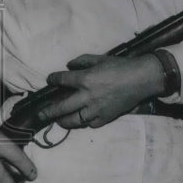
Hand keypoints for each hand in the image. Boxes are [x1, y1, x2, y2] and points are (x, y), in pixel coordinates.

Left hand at [38, 53, 165, 129]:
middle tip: (40, 115)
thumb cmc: (122, 66)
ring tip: (58, 121)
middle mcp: (87, 96)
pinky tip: (82, 120)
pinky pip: (90, 124)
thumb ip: (82, 61)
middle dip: (48, 112)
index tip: (50, 80)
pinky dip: (84, 122)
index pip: (62, 80)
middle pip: (61, 107)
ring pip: (74, 120)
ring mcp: (96, 109)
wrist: (142, 79)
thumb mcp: (101, 58)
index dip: (53, 79)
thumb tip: (69, 66)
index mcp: (85, 79)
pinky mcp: (106, 117)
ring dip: (63, 121)